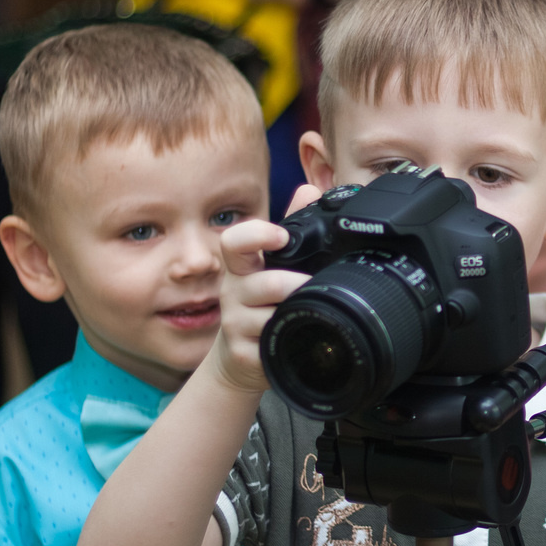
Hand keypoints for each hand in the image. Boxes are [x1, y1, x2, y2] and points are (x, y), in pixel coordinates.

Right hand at [211, 206, 311, 393]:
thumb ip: (291, 225)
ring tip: (311, 312)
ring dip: (292, 313)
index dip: (256, 236)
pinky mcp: (242, 354)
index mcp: (242, 267)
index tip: (281, 237)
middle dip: (287, 284)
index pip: (234, 242)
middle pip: (257, 283)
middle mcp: (235, 293)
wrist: (241, 356)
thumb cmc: (261, 304)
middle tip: (310, 284)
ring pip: (264, 318)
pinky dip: (288, 344)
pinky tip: (298, 340)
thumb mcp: (273, 265)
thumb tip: (310, 189)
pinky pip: (267, 348)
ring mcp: (236, 324)